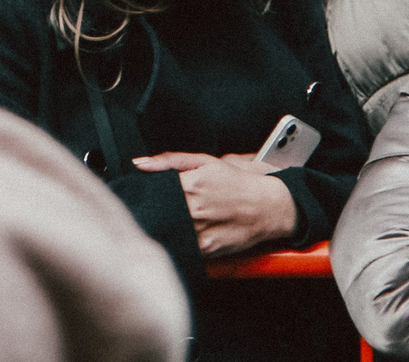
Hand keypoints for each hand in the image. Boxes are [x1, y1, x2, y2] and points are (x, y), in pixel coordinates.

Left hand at [132, 152, 297, 258]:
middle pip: (157, 211)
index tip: (138, 194)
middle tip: (154, 208)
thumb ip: (169, 161)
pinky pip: (182, 246)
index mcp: (191, 184)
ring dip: (162, 225)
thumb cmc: (238, 183)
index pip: (151, 189)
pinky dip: (178, 240)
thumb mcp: (205, 161)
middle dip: (151, 209)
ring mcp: (201, 231)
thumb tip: (139, 163)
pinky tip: (183, 232)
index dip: (143, 192)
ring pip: (167, 230)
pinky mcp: (208, 249)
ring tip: (170, 219)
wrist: (270, 207)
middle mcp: (194, 208)